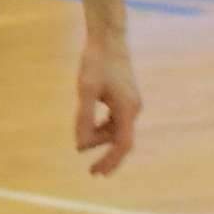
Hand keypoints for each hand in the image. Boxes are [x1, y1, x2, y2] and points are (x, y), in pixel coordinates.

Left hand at [73, 29, 142, 175]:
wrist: (108, 39)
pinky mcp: (125, 97)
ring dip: (102, 140)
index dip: (111, 161)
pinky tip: (90, 130)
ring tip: (83, 146)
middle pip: (121, 140)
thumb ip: (84, 118)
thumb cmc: (96, 63)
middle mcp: (133, 108)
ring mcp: (131, 103)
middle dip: (108, 156)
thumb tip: (81, 146)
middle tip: (92, 172)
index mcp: (127, 109)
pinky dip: (104, 129)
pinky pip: (116, 120)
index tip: (98, 173)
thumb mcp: (85, 91)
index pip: (122, 144)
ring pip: (118, 130)